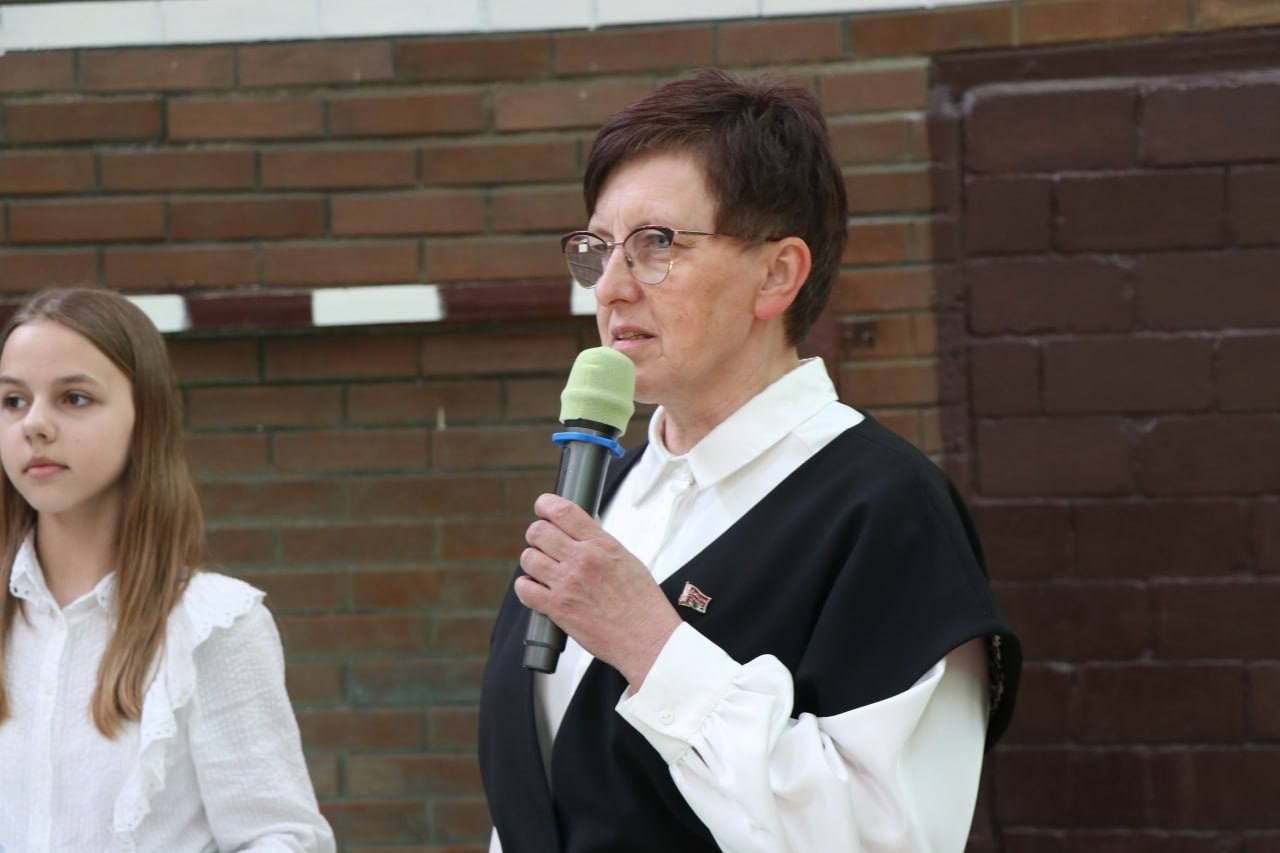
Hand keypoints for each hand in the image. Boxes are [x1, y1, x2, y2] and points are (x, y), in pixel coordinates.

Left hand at [515, 493, 681, 687]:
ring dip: (532, 562)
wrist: (647, 638)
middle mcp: (581, 560)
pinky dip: (526, 587)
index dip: (546, 505)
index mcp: (601, 544)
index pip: (563, 512)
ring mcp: (567, 584)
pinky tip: (536, 589)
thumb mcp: (627, 560)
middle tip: (542, 542)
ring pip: (528, 558)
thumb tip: (580, 533)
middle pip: (538, 532)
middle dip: (537, 535)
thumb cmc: (643, 603)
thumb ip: (600, 544)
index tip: (542, 507)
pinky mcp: (557, 608)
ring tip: (542, 569)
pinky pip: (524, 589)